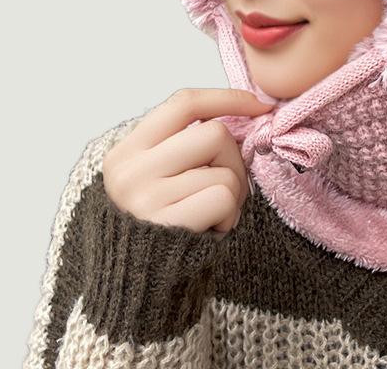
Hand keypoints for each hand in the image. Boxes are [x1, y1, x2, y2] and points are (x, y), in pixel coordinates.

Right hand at [102, 89, 272, 240]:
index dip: (227, 98)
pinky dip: (229, 215)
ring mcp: (145, 198)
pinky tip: (210, 229)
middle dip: (233, 158)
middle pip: (215, 133)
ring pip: (224, 169)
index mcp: (126, 151)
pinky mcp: (167, 225)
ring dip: (232, 193)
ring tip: (210, 213)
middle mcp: (130, 171)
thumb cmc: (163, 222)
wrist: (137, 287)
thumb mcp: (157, 176)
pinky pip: (224, 198)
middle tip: (224, 186)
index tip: (259, 105)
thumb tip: (249, 111)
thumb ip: (186, 144)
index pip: (183, 103)